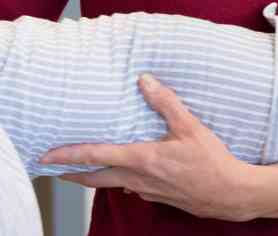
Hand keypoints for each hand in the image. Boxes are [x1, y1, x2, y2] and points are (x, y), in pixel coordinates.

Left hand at [40, 74, 260, 221]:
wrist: (230, 194)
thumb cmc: (211, 161)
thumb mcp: (190, 126)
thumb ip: (165, 102)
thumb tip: (144, 80)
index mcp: (142, 160)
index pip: (96, 157)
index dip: (68, 156)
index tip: (47, 157)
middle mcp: (138, 179)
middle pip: (95, 178)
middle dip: (71, 173)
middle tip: (52, 167)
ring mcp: (146, 191)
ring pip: (110, 185)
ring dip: (91, 177)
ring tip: (78, 169)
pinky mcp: (156, 197)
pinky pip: (129, 188)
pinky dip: (117, 180)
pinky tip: (121, 173)